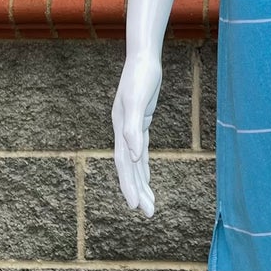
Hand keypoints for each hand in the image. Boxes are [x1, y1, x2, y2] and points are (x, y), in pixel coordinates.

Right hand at [112, 51, 162, 216]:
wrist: (142, 57)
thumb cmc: (141, 76)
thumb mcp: (139, 100)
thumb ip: (133, 129)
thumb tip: (135, 157)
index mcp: (121, 129)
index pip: (125, 164)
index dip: (129, 185)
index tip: (136, 206)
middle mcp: (123, 132)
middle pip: (129, 168)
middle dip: (137, 191)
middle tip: (149, 213)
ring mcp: (130, 128)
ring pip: (135, 163)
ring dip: (141, 183)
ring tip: (149, 205)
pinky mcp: (140, 123)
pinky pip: (141, 151)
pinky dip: (143, 167)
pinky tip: (147, 179)